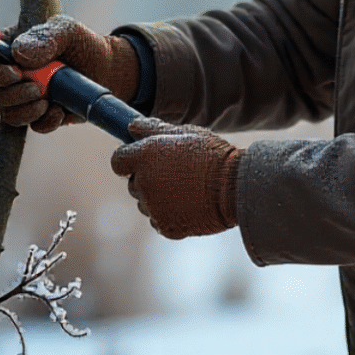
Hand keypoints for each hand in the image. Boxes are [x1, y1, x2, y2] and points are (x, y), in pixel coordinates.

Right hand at [0, 15, 138, 129]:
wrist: (107, 70)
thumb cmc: (82, 44)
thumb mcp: (67, 31)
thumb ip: (46, 37)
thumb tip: (18, 53)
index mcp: (11, 49)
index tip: (15, 74)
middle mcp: (13, 75)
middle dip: (14, 95)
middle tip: (37, 89)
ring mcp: (25, 97)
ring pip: (9, 114)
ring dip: (26, 112)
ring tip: (47, 101)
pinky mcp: (40, 115)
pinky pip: (33, 127)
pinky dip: (45, 122)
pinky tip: (59, 111)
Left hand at [110, 118, 240, 238]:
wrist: (236, 187)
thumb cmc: (212, 155)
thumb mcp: (186, 133)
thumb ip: (153, 129)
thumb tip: (132, 127)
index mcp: (145, 156)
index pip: (118, 160)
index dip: (129, 159)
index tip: (143, 159)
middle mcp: (143, 183)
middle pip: (132, 183)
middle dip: (147, 179)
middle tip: (174, 174)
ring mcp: (153, 208)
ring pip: (145, 203)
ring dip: (158, 198)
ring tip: (186, 190)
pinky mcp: (165, 227)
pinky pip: (158, 220)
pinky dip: (169, 215)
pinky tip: (189, 204)